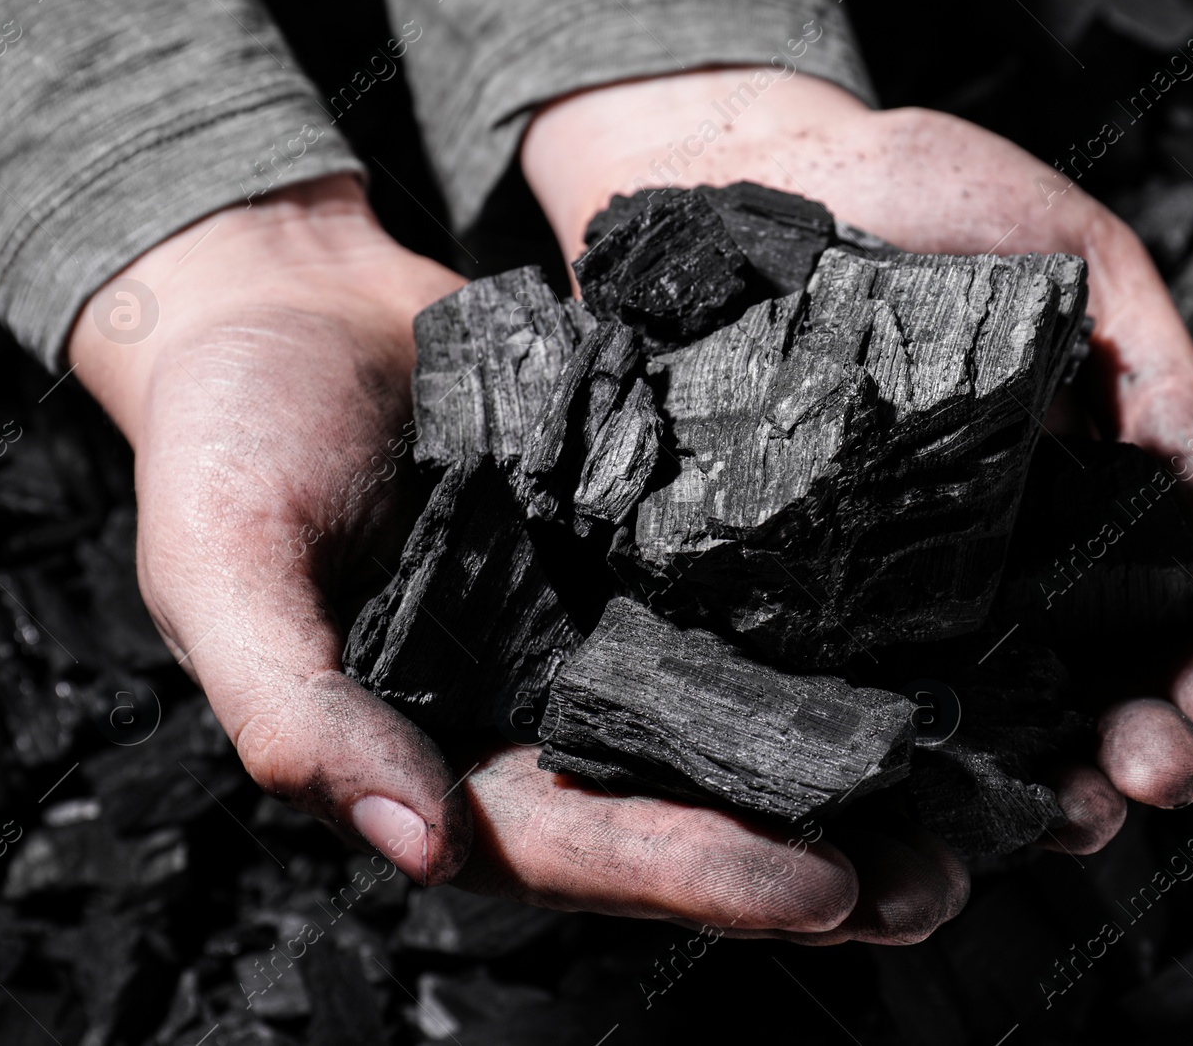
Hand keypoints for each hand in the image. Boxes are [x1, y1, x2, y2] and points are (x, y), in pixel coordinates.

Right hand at [69, 174, 960, 941]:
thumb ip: (296, 707)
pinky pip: (735, 615)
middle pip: (679, 812)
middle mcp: (532, 709)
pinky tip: (923, 657)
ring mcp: (594, 630)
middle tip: (940, 879)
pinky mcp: (642, 551)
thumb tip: (414, 843)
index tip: (820, 892)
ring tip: (971, 809)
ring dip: (842, 779)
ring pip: (729, 730)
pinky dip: (822, 648)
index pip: (574, 844)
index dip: (692, 874)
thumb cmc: (228, 433)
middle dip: (807, 860)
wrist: (287, 299)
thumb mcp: (222, 568)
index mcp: (435, 747)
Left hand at [521, 70, 1192, 854]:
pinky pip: (834, 682)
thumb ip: (1159, 374)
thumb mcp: (1078, 257)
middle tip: (1161, 770)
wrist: (747, 163)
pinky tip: (929, 786)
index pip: (1156, 611)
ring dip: (1037, 775)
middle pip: (1075, 685)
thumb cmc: (921, 196)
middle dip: (1137, 744)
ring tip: (1077, 805)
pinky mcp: (775, 584)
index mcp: (1066, 495)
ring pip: (970, 711)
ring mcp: (877, 580)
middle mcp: (979, 557)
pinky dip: (888, 748)